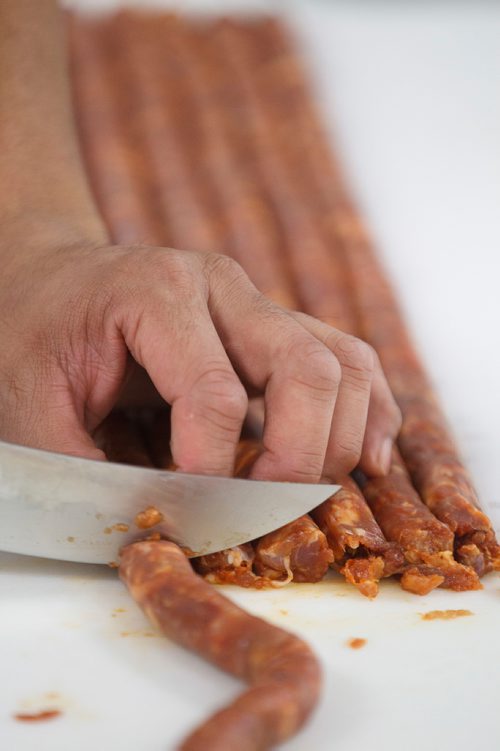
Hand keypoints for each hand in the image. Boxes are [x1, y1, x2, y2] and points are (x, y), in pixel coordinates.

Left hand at [0, 237, 400, 480]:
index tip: (195, 515)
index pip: (213, 393)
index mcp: (156, 293)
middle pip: (303, 368)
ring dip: (342, 436)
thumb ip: (83, 472)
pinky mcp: (272, 325)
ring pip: (340, 361)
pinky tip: (368, 456)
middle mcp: (220, 287)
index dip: (211, 470)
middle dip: (300, 455)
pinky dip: (368, 409)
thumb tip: (159, 531)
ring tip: (321, 492)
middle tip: (272, 511)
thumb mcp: (29, 406)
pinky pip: (346, 359)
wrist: (47, 279)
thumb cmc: (32, 334)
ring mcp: (254, 303)